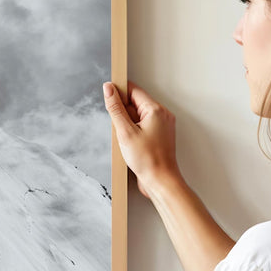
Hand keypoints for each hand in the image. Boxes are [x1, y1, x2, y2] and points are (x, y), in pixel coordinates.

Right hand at [102, 81, 180, 198]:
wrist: (160, 181)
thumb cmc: (148, 160)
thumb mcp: (125, 132)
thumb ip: (115, 108)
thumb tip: (109, 89)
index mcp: (156, 110)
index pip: (134, 90)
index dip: (119, 92)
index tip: (108, 96)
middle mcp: (162, 115)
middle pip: (136, 103)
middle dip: (123, 113)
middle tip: (120, 129)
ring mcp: (162, 126)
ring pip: (138, 116)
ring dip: (128, 124)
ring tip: (127, 140)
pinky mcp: (159, 136)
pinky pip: (143, 126)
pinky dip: (133, 132)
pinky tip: (131, 145)